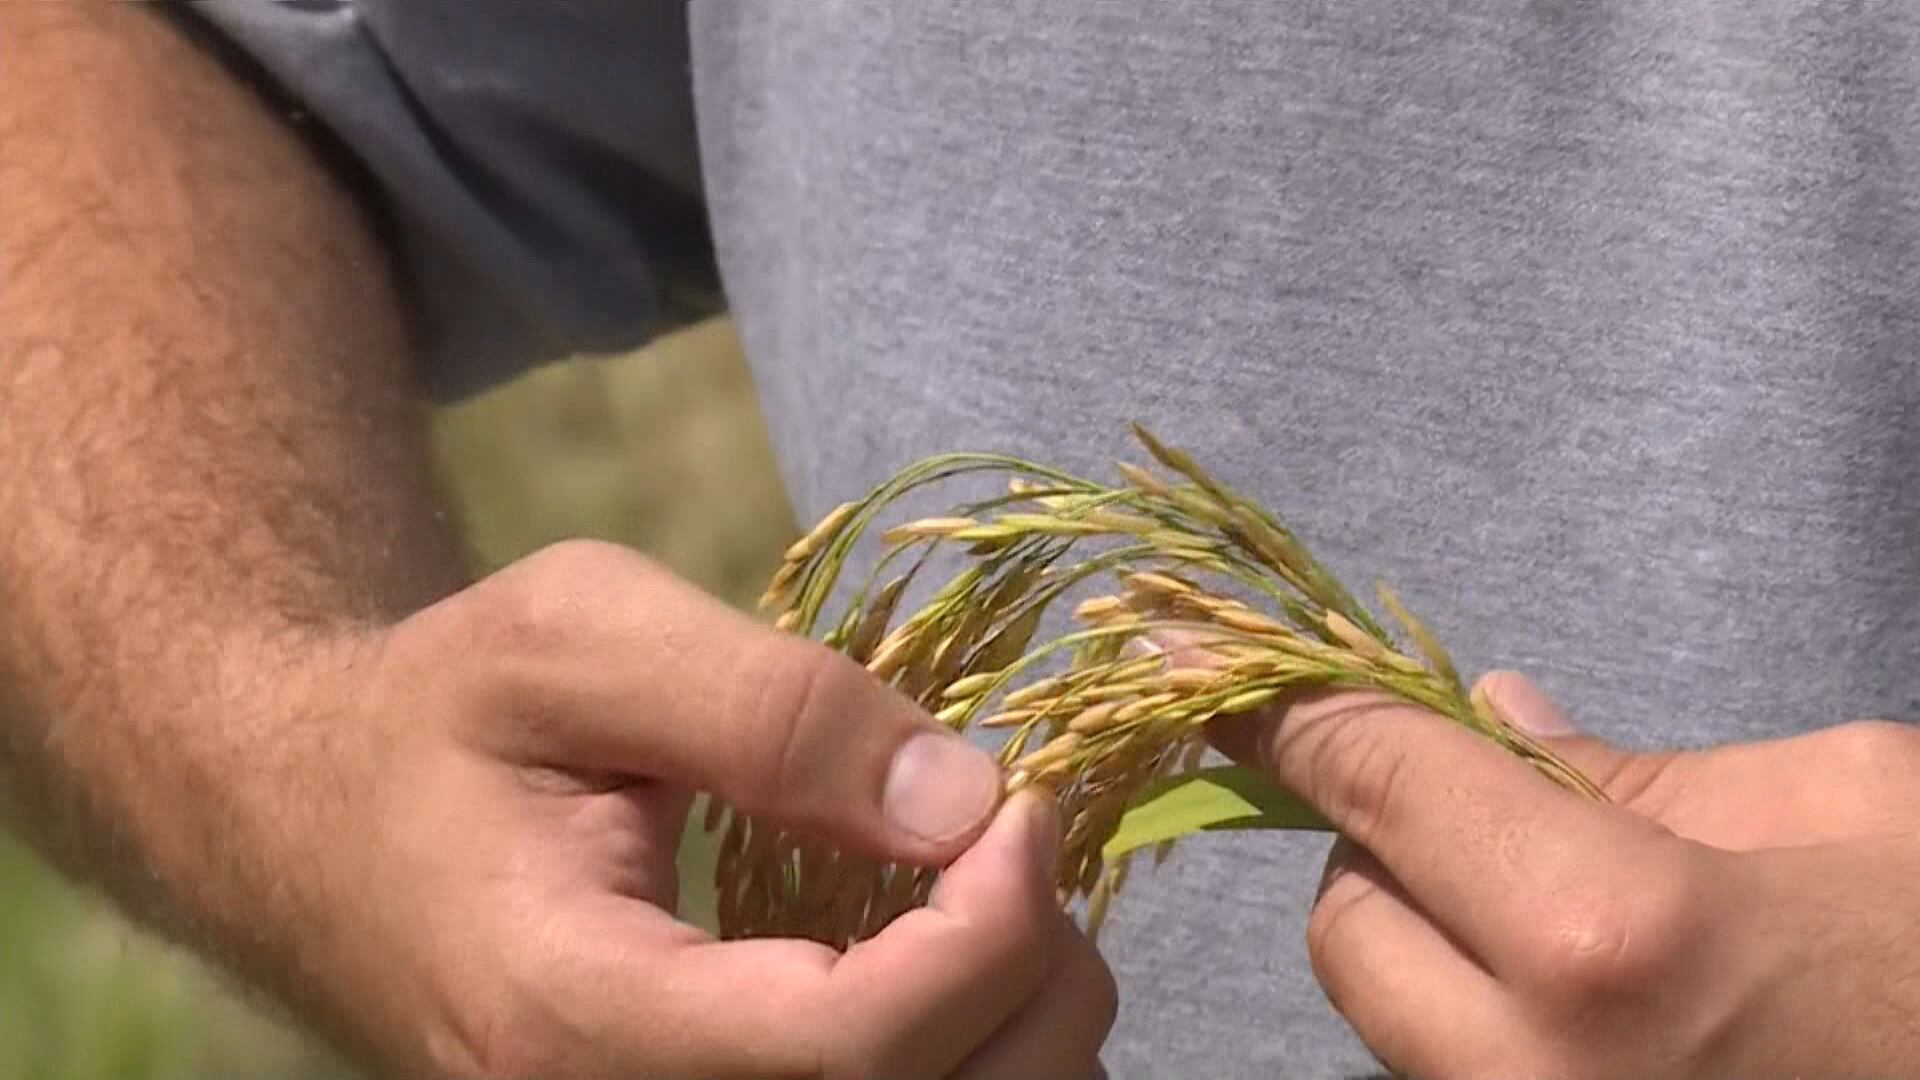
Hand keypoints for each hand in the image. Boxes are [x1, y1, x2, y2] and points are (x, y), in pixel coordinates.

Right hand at [258, 540, 1115, 1078]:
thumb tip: (960, 801)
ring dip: (1015, 1036)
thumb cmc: (442, 712)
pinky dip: (961, 1056)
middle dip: (1030, 990)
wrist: (315, 819)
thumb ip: (771, 706)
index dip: (983, 933)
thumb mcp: (580, 637)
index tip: (1022, 806)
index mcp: (571, 1017)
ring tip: (997, 897)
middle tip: (1027, 843)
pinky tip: (942, 955)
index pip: (849, 1049)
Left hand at [1212, 670, 1919, 1078]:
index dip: (1281, 706)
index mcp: (1612, 938)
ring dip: (1430, 946)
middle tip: (1504, 820)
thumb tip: (1487, 715)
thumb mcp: (1847, 806)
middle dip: (1392, 850)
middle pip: (1347, 927)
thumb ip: (1639, 767)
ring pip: (1390, 1020)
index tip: (1188, 656)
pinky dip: (1477, 1021)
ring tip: (1570, 920)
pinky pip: (1456, 1077)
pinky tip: (1590, 997)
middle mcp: (1533, 1074)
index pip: (1380, 781)